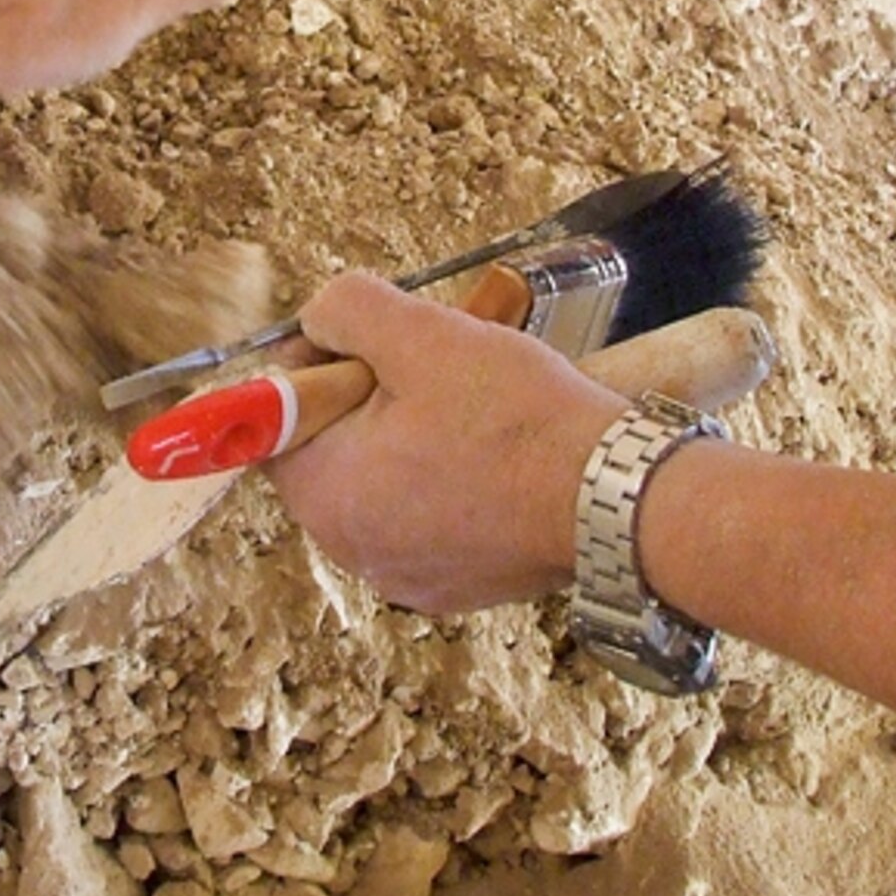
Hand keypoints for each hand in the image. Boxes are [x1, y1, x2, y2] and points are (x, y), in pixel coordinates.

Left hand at [266, 275, 624, 615]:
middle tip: (434, 366)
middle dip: (375, 399)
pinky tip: (497, 448)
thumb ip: (349, 311)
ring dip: (417, 434)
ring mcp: (407, 575)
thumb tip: (319, 318)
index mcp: (326, 495)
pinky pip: (432, 515)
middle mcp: (354, 548)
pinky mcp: (457, 585)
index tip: (372, 344)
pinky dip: (453, 478)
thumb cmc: (520, 421)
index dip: (318, 367)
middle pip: (335, 451)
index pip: (278, 422)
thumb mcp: (423, 335)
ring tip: (474, 401)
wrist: (617, 497)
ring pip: (387, 480)